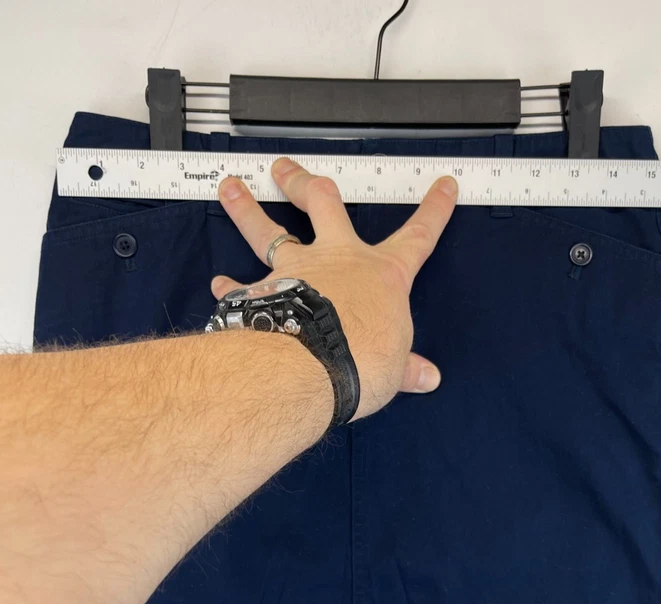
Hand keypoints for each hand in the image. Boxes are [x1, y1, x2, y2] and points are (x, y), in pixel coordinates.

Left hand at [213, 157, 457, 420]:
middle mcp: (337, 259)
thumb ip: (406, 367)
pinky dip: (229, 286)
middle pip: (322, 204)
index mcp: (381, 274)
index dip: (434, 212)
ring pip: (268, 230)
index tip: (442, 187)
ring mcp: (296, 271)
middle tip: (284, 169)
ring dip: (247, 208)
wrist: (314, 365)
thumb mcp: (395, 367)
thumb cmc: (360, 361)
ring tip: (230, 188)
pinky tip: (218, 283)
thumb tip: (427, 377)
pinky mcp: (263, 293)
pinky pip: (241, 287)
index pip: (418, 237)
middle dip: (304, 182)